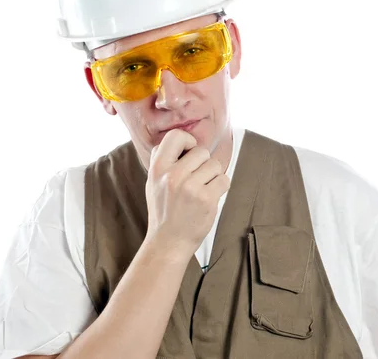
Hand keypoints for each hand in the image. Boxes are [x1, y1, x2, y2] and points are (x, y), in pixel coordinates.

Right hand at [140, 129, 230, 257]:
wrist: (168, 242)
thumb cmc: (164, 210)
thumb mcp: (153, 182)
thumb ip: (164, 160)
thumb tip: (181, 139)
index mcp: (158, 169)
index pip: (176, 136)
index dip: (188, 142)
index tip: (189, 155)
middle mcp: (173, 176)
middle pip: (202, 152)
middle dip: (203, 164)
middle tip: (196, 180)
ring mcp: (190, 188)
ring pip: (215, 165)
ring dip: (213, 176)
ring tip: (201, 190)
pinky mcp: (206, 199)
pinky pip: (224, 180)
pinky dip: (221, 187)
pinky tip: (209, 197)